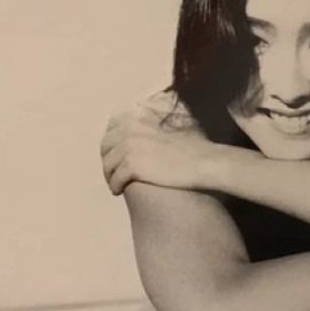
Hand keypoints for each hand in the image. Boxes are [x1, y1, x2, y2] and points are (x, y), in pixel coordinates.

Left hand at [100, 92, 218, 194]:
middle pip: (105, 147)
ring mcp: (130, 147)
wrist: (204, 162)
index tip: (115, 153)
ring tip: (116, 184)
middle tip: (112, 172)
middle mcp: (131, 130)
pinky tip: (119, 191)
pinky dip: (115, 186)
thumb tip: (143, 138)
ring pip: (108, 164)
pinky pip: (115, 178)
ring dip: (109, 175)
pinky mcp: (132, 166)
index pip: (112, 128)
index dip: (111, 142)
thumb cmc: (195, 148)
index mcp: (140, 119)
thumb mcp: (170, 128)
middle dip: (107, 160)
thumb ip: (152, 129)